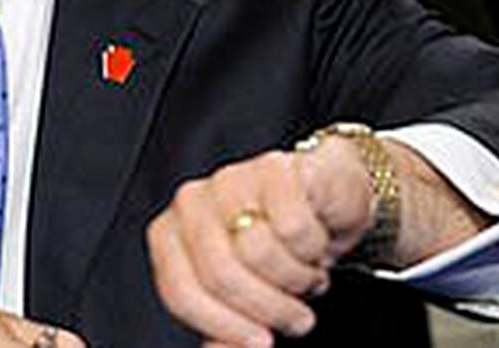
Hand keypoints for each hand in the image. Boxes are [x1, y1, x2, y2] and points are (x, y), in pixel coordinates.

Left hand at [146, 143, 373, 346]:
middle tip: (295, 316)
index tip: (260, 341)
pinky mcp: (274, 168)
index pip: (180, 292)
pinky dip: (315, 247)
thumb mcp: (247, 295)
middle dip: (269, 308)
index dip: (224, 326)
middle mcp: (192, 202)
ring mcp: (231, 180)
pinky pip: (294, 227)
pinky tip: (316, 244)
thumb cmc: (280, 246)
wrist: (327, 198)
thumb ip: (226, 328)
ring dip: (297, 278)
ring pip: (258, 251)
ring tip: (306, 275)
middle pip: (220, 273)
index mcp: (171, 234)